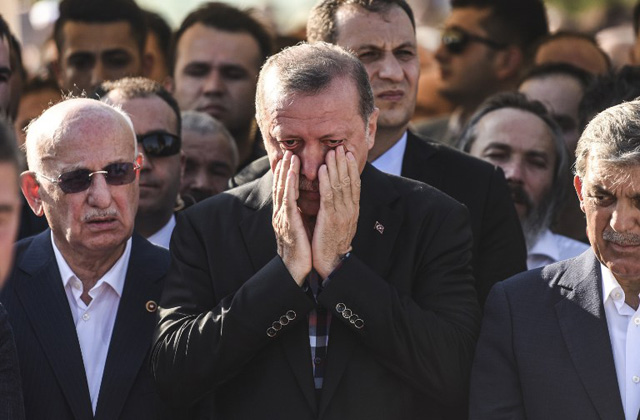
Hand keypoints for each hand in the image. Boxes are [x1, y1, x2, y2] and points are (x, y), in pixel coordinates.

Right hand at [272, 151, 311, 284]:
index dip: (285, 174)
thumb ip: (300, 216)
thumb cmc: (301, 251)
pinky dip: (288, 185)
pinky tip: (290, 174)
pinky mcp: (288, 222)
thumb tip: (305, 205)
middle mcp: (281, 214)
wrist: (296, 270)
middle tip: (287, 151)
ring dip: (285, 171)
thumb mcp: (300, 229)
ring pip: (282, 190)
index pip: (284, 190)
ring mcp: (282, 218)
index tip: (288, 159)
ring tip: (289, 156)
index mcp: (285, 215)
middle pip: (280, 187)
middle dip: (283, 168)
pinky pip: (287, 200)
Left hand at [312, 146, 359, 278]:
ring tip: (332, 152)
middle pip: (348, 181)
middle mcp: (350, 210)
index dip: (352, 168)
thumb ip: (340, 208)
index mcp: (353, 210)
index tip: (349, 153)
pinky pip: (328, 196)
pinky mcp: (330, 219)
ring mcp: (341, 214)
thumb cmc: (332, 242)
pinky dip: (326, 181)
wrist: (331, 263)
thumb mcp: (340, 222)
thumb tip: (339, 194)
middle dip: (344, 162)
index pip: (355, 184)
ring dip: (335, 167)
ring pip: (339, 185)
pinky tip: (322, 169)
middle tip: (341, 146)